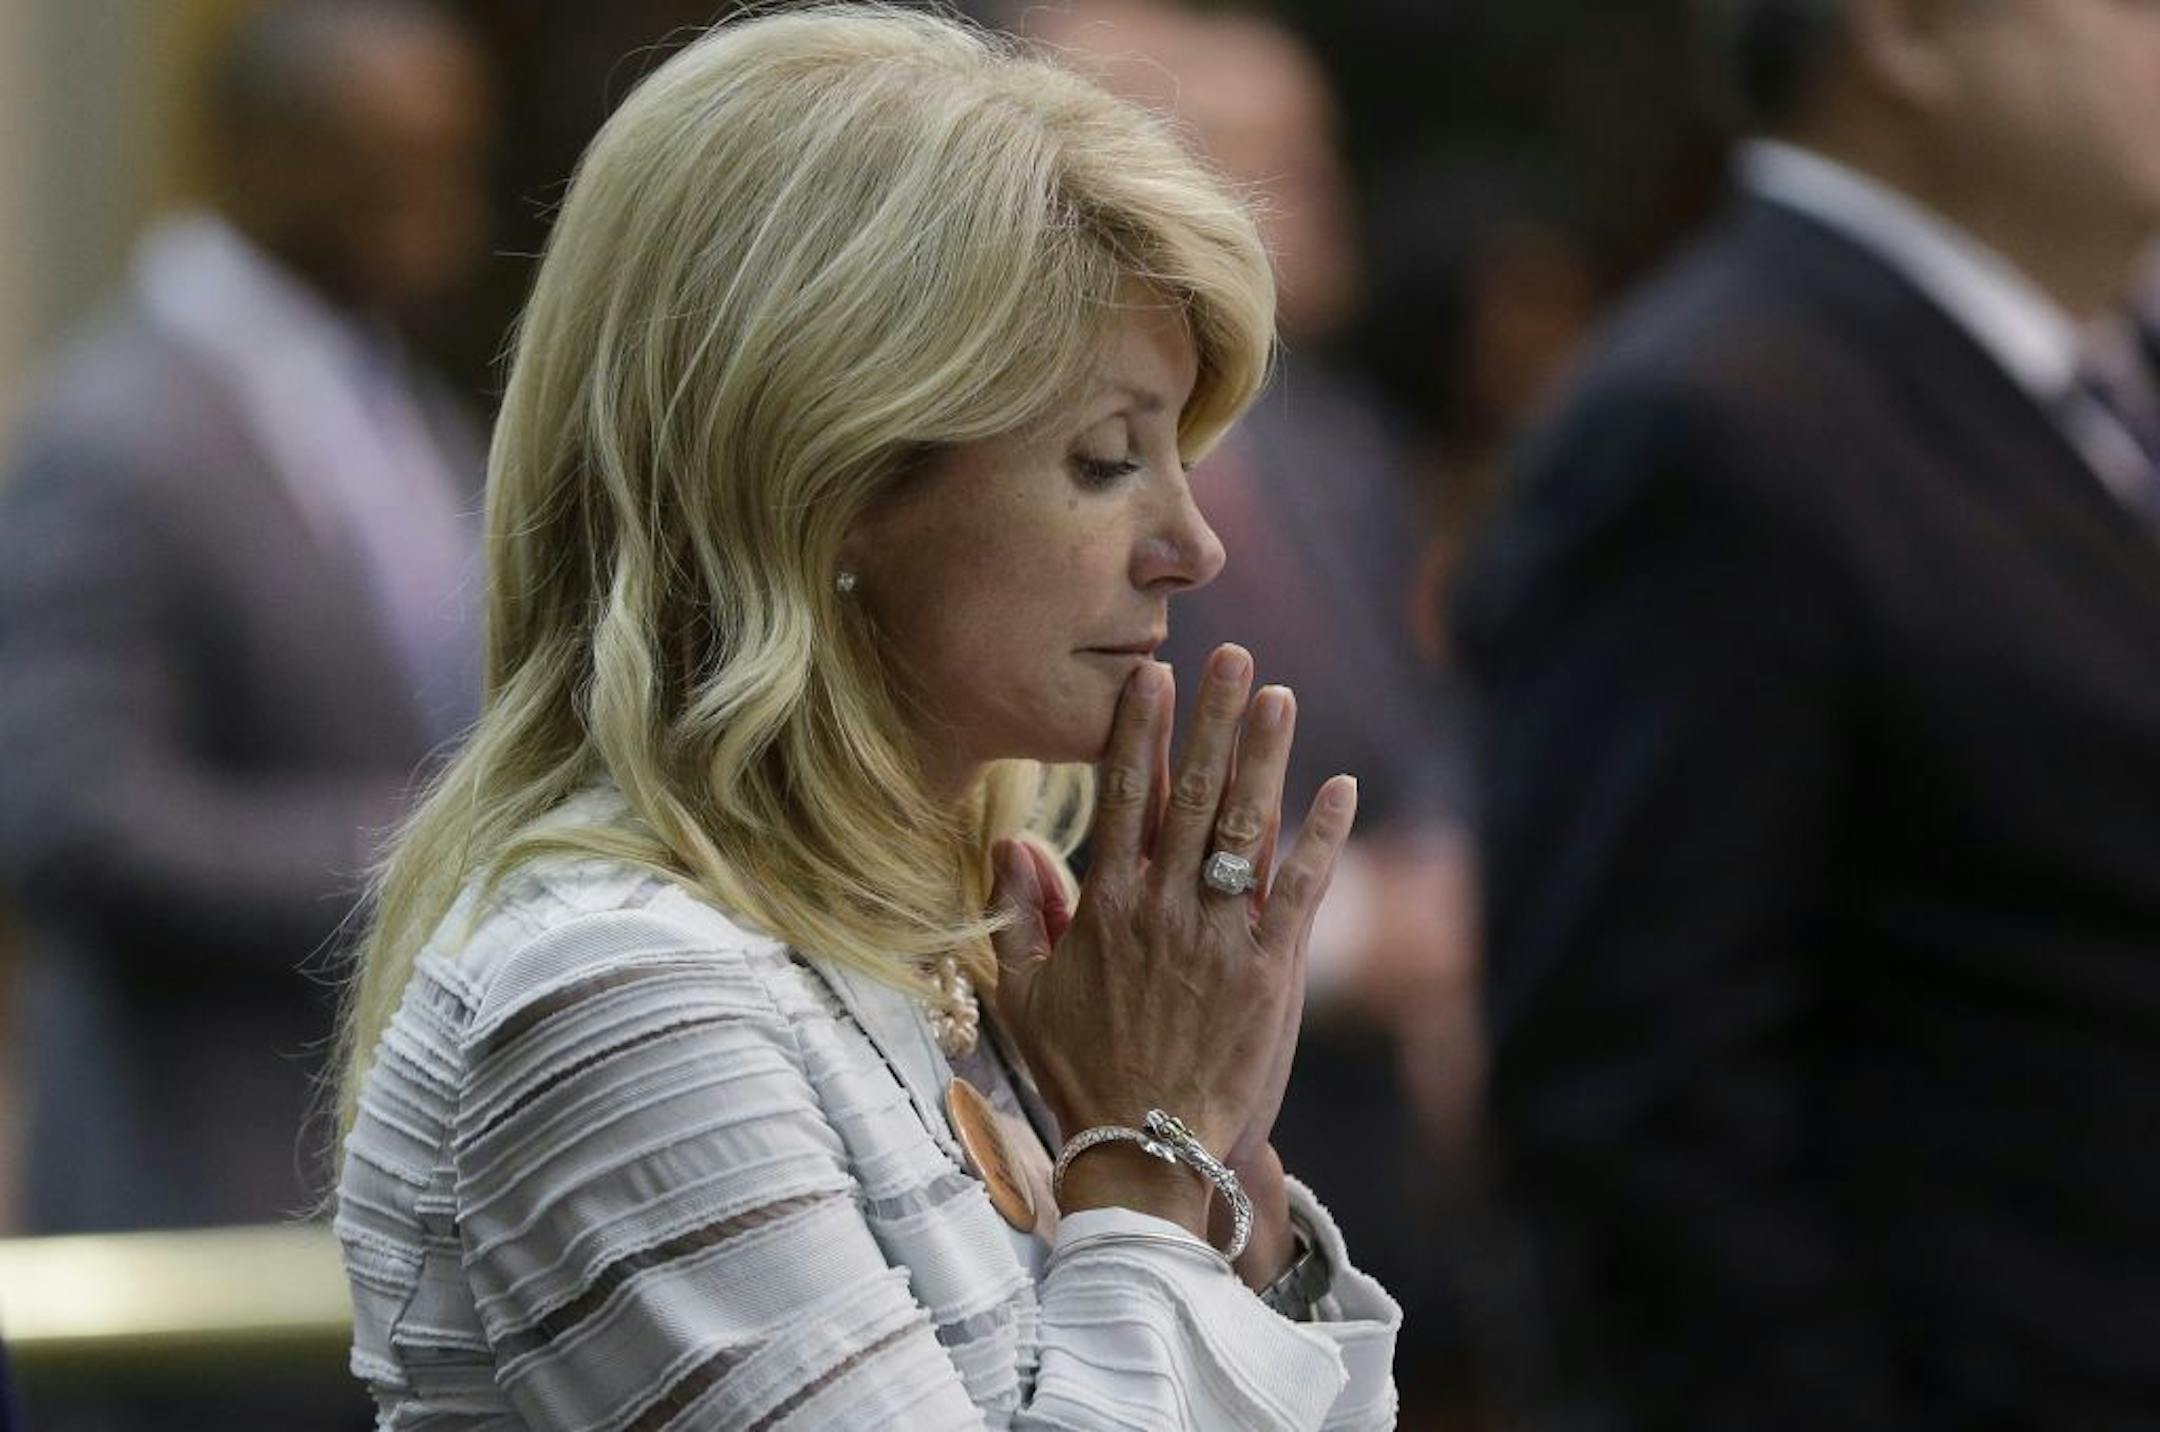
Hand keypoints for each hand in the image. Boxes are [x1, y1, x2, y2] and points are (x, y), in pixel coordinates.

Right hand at [990, 645, 1358, 1237]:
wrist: (1146, 1149)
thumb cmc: (1080, 1075)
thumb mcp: (1024, 996)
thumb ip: (1018, 915)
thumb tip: (1013, 844)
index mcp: (1104, 908)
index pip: (1122, 799)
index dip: (1139, 734)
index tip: (1153, 677)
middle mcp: (1163, 908)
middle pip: (1192, 795)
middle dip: (1213, 721)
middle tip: (1233, 657)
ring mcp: (1220, 937)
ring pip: (1245, 827)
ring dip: (1266, 758)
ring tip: (1280, 696)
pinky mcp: (1271, 972)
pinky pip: (1300, 889)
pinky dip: (1322, 836)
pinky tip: (1341, 786)